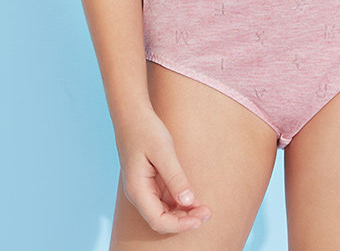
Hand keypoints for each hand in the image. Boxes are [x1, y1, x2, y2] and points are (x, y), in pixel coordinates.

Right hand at [115, 110, 212, 233]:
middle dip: (184, 220)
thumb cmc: (146, 129)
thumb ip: (175, 177)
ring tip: (204, 208)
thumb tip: (188, 201)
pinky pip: (164, 199)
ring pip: (164, 211)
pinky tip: (193, 199)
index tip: (200, 218)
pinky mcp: (149, 181)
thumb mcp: (163, 151)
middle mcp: (138, 193)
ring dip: (183, 212)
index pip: (158, 220)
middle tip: (207, 212)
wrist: (132, 113)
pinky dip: (179, 201)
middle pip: (161, 219)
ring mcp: (143, 188)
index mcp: (137, 189)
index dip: (180, 225)